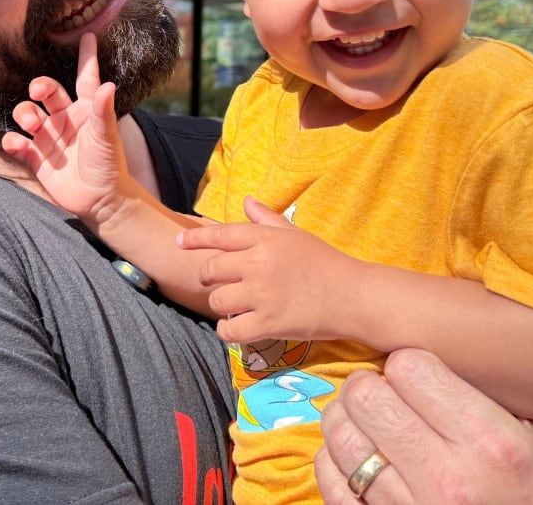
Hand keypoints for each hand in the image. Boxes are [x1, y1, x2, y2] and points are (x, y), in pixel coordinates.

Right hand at [2, 32, 126, 223]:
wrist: (100, 201)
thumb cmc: (109, 164)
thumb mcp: (106, 135)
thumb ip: (103, 110)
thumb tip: (108, 84)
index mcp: (86, 109)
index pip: (85, 77)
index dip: (86, 57)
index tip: (87, 35)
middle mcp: (65, 119)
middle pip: (47, 92)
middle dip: (40, 87)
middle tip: (38, 92)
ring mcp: (49, 137)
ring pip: (28, 114)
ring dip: (25, 114)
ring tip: (32, 123)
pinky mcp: (36, 157)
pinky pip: (18, 144)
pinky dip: (13, 141)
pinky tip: (17, 143)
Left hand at [176, 196, 356, 343]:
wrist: (353, 296)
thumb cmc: (324, 262)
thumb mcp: (295, 234)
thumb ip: (266, 219)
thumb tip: (246, 201)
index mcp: (264, 239)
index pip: (219, 235)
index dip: (194, 239)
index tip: (179, 243)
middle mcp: (258, 264)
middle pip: (210, 270)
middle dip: (210, 278)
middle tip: (221, 284)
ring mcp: (262, 294)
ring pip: (217, 301)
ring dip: (221, 306)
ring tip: (234, 307)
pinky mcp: (268, 323)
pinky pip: (230, 330)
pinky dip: (227, 331)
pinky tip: (235, 327)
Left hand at [314, 348, 532, 504]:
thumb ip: (512, 395)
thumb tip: (462, 349)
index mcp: (492, 444)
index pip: (409, 367)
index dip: (410, 364)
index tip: (421, 377)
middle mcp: (445, 477)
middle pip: (365, 395)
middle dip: (373, 386)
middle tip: (390, 397)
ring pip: (340, 434)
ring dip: (349, 421)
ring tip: (371, 424)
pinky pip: (330, 480)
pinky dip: (335, 461)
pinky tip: (359, 460)